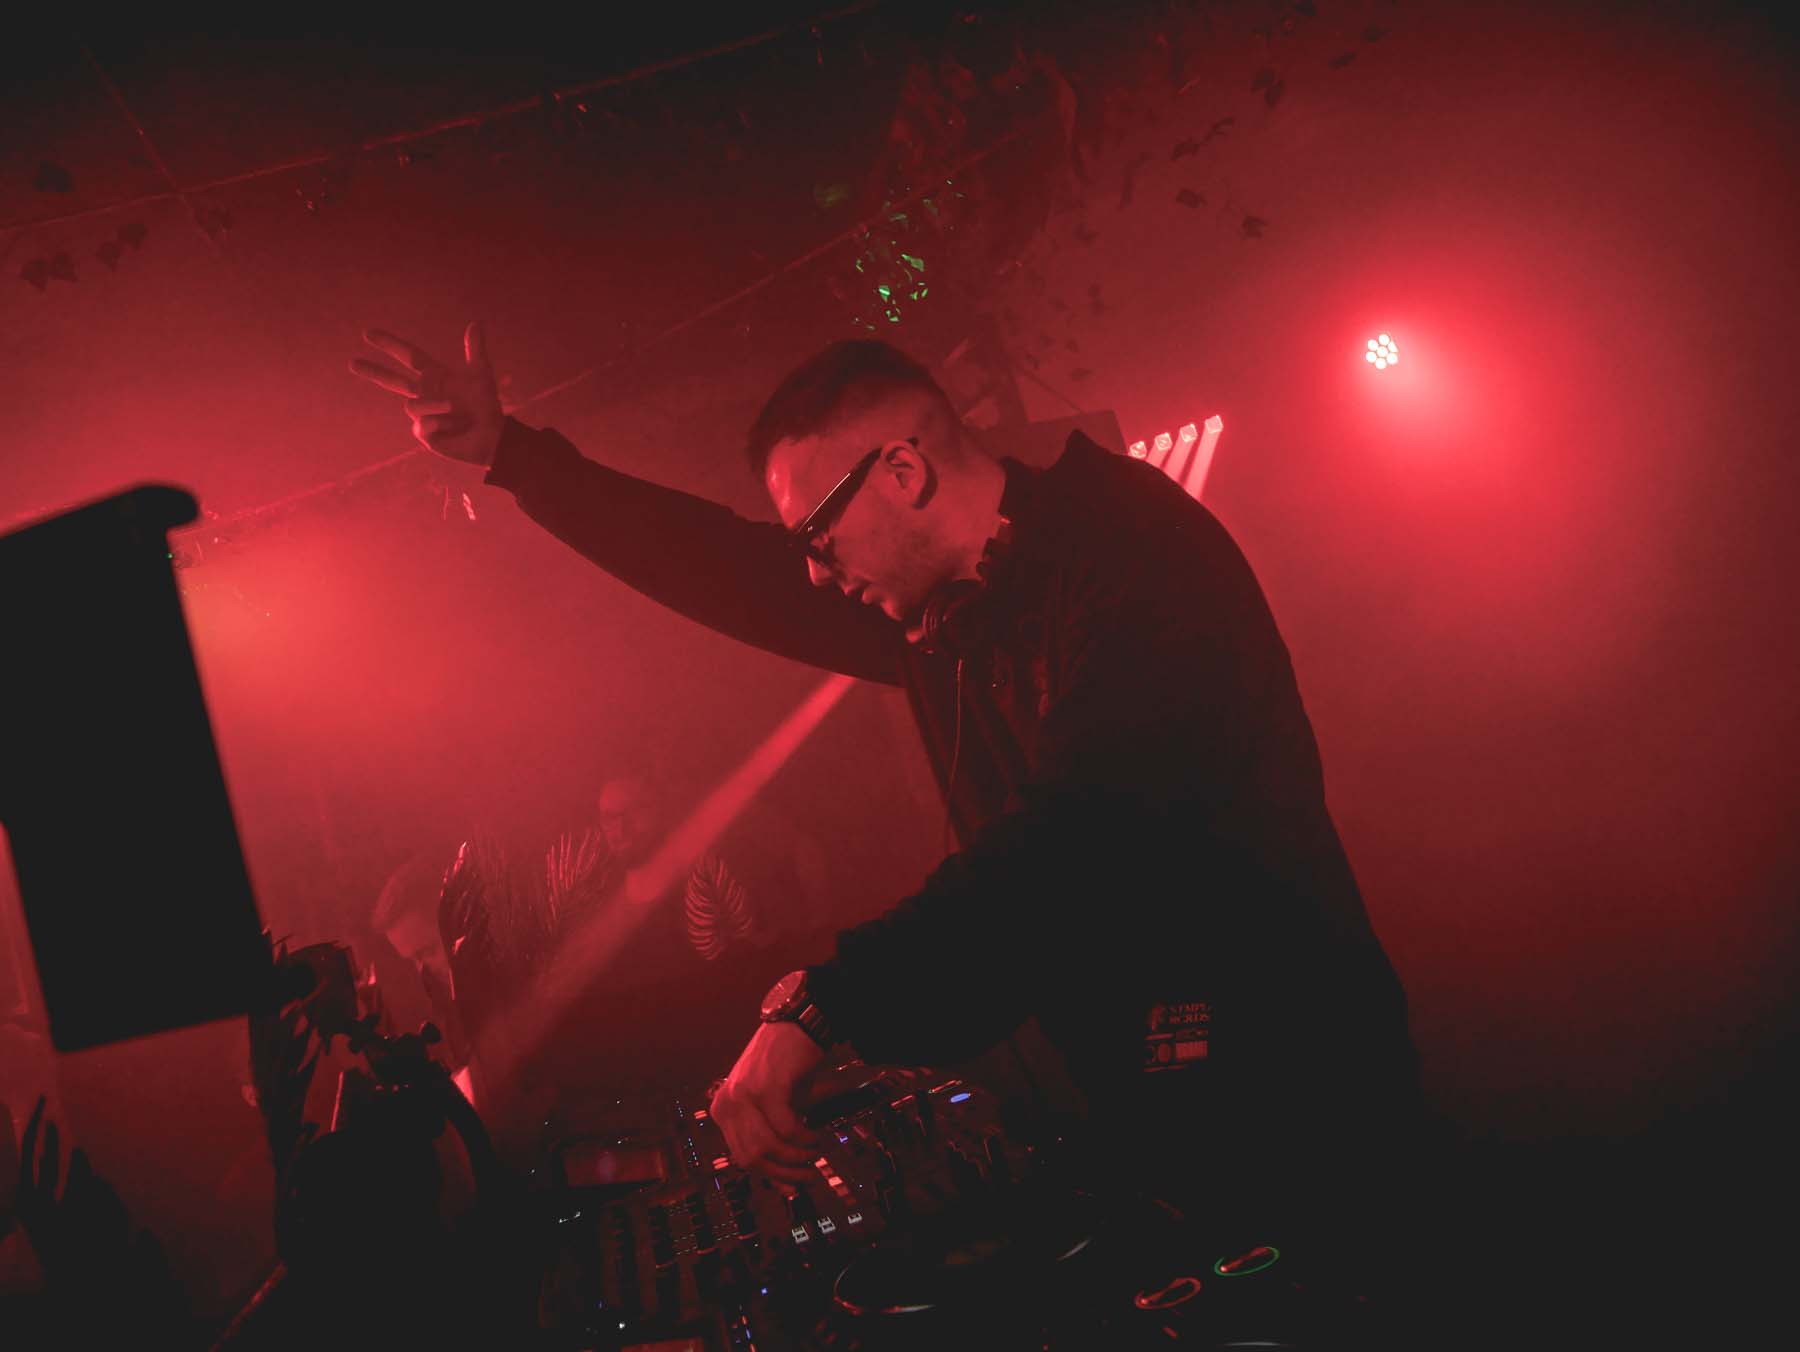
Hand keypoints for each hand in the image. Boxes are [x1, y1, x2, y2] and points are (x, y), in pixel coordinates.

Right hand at [349, 321, 502, 466]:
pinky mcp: (424, 434)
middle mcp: (424, 393)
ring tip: (454, 407)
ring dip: (434, 404)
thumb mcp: (482, 375)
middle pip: (392, 379)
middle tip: (352, 363)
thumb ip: (476, 350)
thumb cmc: (486, 405)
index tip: (368, 334)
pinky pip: (422, 424)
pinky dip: (438, 422)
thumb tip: (476, 323)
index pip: (408, 356)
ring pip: (412, 405)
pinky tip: (452, 426)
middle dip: (373, 371)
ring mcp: (422, 414)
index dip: (390, 344)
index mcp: (434, 376)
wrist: (493, 436)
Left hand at [708, 1022, 825, 1185]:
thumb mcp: (775, 1109)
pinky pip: (786, 1128)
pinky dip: (804, 1138)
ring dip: (797, 1157)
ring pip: (767, 1147)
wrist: (797, 1025)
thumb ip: (776, 1144)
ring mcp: (745, 1095)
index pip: (742, 1157)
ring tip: (816, 1152)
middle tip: (810, 1175)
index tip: (794, 1186)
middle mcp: (728, 1103)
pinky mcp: (767, 1088)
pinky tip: (816, 1136)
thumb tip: (788, 1187)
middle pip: (752, 1157)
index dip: (770, 1176)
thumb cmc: (786, 1067)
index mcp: (723, 1110)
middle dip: (784, 1173)